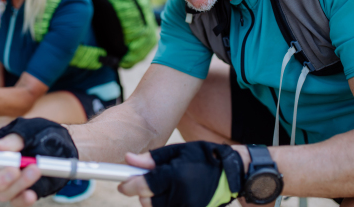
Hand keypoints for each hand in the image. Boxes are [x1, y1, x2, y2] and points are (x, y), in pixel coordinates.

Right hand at [0, 117, 78, 198]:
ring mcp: (11, 184)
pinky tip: (31, 193)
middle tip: (14, 169)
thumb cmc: (38, 132)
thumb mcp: (27, 129)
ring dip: (18, 185)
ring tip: (34, 170)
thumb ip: (13, 139)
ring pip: (4, 194)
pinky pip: (19, 201)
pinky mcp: (24, 192)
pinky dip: (24, 199)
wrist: (59, 141)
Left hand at [119, 142, 244, 206]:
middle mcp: (181, 196)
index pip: (143, 186)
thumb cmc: (202, 157)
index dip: (129, 186)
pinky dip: (166, 204)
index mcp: (176, 176)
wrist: (231, 174)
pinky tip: (174, 195)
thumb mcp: (177, 152)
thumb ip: (152, 159)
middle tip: (150, 181)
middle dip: (144, 192)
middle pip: (147, 202)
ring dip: (155, 200)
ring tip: (167, 186)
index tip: (122, 185)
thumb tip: (128, 160)